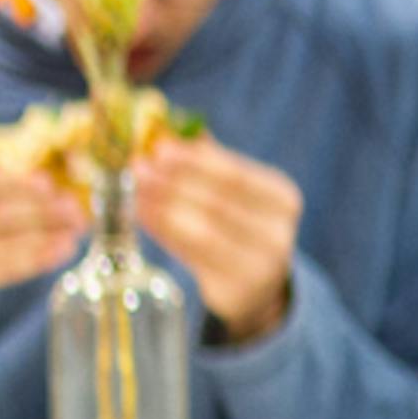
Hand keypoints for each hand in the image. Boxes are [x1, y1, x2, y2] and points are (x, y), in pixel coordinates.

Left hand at [137, 136, 303, 341]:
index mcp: (283, 198)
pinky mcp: (233, 289)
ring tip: (134, 189)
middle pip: (218, 203)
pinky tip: (142, 214)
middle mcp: (278, 232)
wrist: (259, 285)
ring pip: (202, 231)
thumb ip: (211, 162)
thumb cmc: (240, 226)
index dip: (197, 161)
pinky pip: (190, 255)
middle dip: (173, 182)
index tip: (160, 146)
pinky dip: (163, 232)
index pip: (238, 176)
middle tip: (138, 166)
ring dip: (162, 207)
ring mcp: (259, 265)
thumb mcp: (239, 193)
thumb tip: (172, 128)